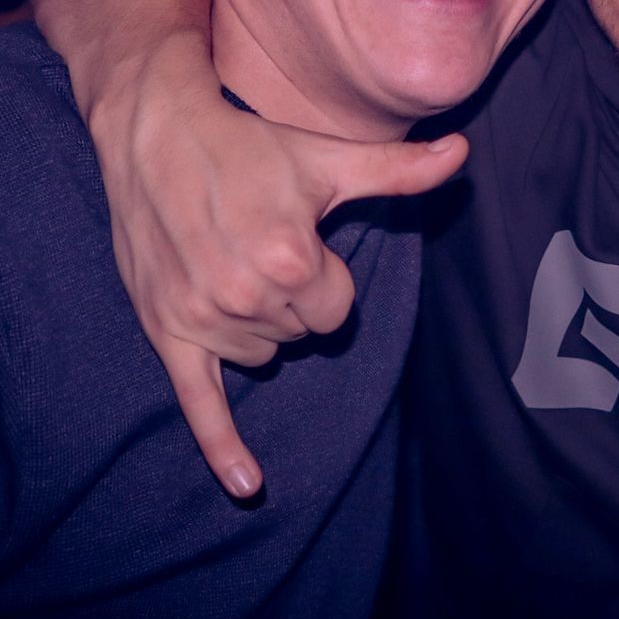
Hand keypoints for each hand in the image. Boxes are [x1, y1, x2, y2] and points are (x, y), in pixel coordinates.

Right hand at [88, 56, 466, 498]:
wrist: (155, 132)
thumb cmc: (249, 145)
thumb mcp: (330, 159)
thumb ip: (400, 171)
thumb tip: (463, 154)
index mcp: (292, 261)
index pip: (338, 311)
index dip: (325, 277)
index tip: (297, 236)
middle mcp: (246, 295)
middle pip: (302, 333)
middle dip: (293, 297)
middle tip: (262, 241)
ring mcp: (202, 318)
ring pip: (264, 355)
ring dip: (260, 323)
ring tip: (233, 261)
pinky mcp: (168, 331)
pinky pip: (200, 405)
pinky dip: (224, 449)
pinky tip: (249, 486)